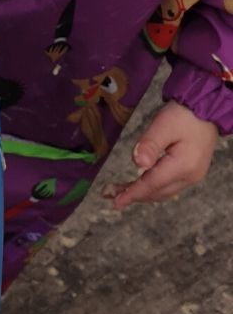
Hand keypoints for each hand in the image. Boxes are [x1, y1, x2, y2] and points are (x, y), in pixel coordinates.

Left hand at [102, 101, 217, 208]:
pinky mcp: (190, 171)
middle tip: (108, 195)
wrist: (205, 110)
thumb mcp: (163, 125)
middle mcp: (189, 177)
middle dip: (133, 195)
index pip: (152, 184)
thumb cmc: (183, 116)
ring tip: (118, 192)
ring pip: (162, 191)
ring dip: (141, 193)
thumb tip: (137, 164)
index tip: (115, 203)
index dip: (132, 194)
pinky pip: (168, 185)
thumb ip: (149, 144)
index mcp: (182, 166)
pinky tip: (139, 185)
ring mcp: (192, 176)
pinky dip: (151, 187)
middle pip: (157, 191)